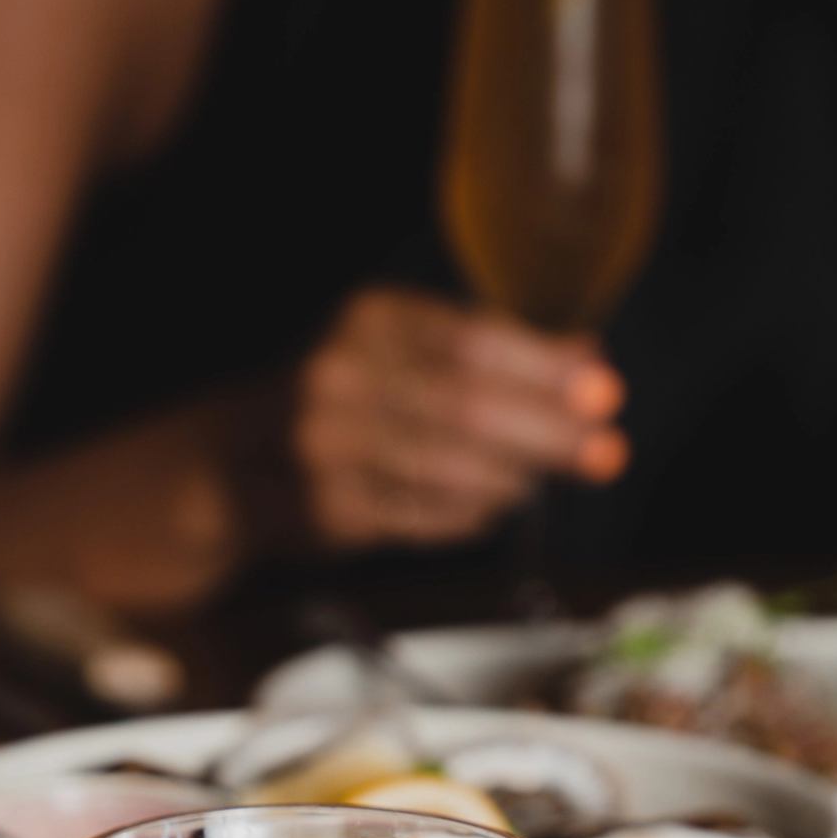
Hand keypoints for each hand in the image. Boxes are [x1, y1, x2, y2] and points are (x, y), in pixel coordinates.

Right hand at [264, 288, 628, 552]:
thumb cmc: (343, 400)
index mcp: (369, 321)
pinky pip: (420, 516)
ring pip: (445, 468)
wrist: (233, 464)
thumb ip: (489, 352)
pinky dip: (469, 513)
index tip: (602, 391)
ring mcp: (326, 448)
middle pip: (463, 405)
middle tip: (604, 452)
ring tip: (542, 480)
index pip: (471, 340)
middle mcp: (340, 378)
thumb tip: (585, 358)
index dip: (544, 368)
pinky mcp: (326, 510)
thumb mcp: (405, 350)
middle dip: (546, 433)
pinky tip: (494, 505)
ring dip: (511, 479)